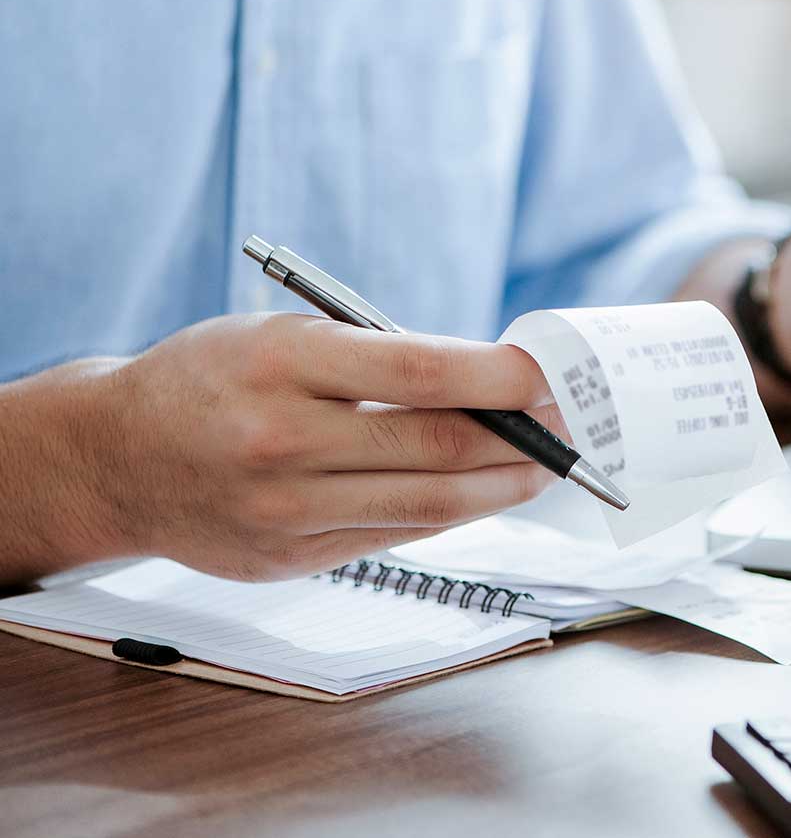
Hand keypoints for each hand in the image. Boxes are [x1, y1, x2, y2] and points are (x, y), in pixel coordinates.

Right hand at [0, 314, 556, 582]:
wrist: (113, 459)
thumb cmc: (212, 381)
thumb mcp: (282, 338)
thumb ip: (377, 360)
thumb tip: (491, 384)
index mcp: (279, 362)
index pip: (419, 371)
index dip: (500, 377)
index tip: (550, 375)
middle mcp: (279, 439)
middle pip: (437, 446)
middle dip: (521, 435)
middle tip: (570, 423)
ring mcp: (282, 510)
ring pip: (428, 506)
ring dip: (503, 487)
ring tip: (546, 467)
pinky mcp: (287, 559)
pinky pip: (394, 537)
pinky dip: (450, 515)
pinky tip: (482, 494)